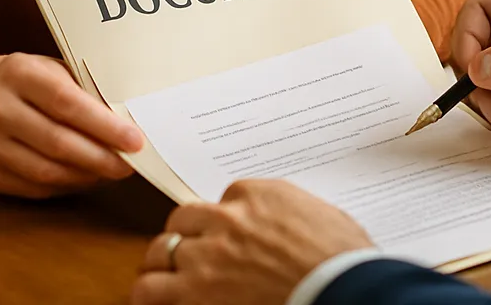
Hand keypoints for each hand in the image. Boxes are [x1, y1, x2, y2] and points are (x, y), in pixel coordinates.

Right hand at [0, 53, 143, 197]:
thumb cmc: (28, 79)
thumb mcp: (52, 69)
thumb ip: (83, 90)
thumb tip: (127, 121)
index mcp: (20, 74)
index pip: (66, 103)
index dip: (103, 125)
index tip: (134, 140)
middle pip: (57, 142)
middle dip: (101, 157)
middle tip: (130, 164)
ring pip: (45, 171)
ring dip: (86, 176)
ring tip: (112, 172)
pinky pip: (33, 187)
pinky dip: (65, 186)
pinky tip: (86, 177)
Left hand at [132, 180, 372, 304]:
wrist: (341, 289)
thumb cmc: (341, 257)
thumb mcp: (319, 213)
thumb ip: (288, 209)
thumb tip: (285, 220)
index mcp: (256, 194)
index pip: (224, 199)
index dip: (226, 220)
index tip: (232, 233)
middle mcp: (225, 219)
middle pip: (185, 218)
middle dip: (188, 235)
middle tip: (194, 252)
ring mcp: (206, 256)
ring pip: (159, 250)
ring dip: (162, 261)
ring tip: (165, 275)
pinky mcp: (194, 293)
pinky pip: (149, 289)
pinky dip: (148, 291)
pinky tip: (155, 296)